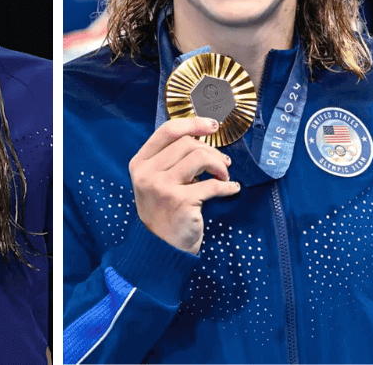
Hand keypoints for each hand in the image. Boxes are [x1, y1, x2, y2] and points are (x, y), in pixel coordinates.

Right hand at [129, 117, 239, 254]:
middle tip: (223, 163)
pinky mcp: (180, 202)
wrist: (161, 248)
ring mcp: (162, 187)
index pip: (168, 130)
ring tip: (224, 176)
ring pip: (199, 157)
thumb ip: (170, 158)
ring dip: (219, 165)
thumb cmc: (164, 210)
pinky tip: (232, 188)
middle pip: (188, 143)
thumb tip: (202, 135)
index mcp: (140, 163)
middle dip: (211, 150)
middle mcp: (147, 173)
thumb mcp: (156, 181)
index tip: (213, 126)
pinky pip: (212, 185)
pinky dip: (228, 186)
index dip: (193, 123)